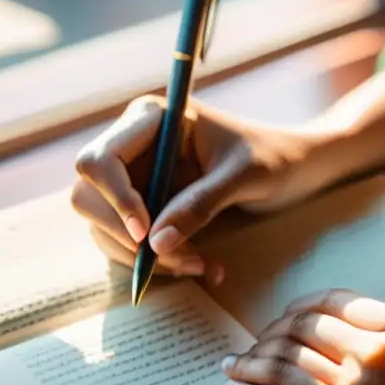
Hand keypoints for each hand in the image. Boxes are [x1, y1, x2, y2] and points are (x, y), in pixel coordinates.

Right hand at [71, 95, 328, 279]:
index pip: (100, 160)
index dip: (114, 200)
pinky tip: (200, 263)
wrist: (296, 166)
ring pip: (104, 226)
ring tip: (200, 265)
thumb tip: (154, 244)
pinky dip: (155, 260)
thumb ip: (199, 205)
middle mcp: (131, 145)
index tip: (145, 234)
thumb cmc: (274, 156)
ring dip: (144, 256)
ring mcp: (134, 177)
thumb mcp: (244, 177)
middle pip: (89, 197)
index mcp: (150, 119)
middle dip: (128, 237)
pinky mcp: (144, 205)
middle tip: (181, 261)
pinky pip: (127, 240)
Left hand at [220, 290, 384, 384]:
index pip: (328, 305)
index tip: (282, 318)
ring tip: (234, 367)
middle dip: (267, 336)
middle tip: (252, 345)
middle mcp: (372, 364)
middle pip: (298, 335)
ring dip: (250, 366)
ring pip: (284, 372)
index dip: (296, 309)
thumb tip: (349, 313)